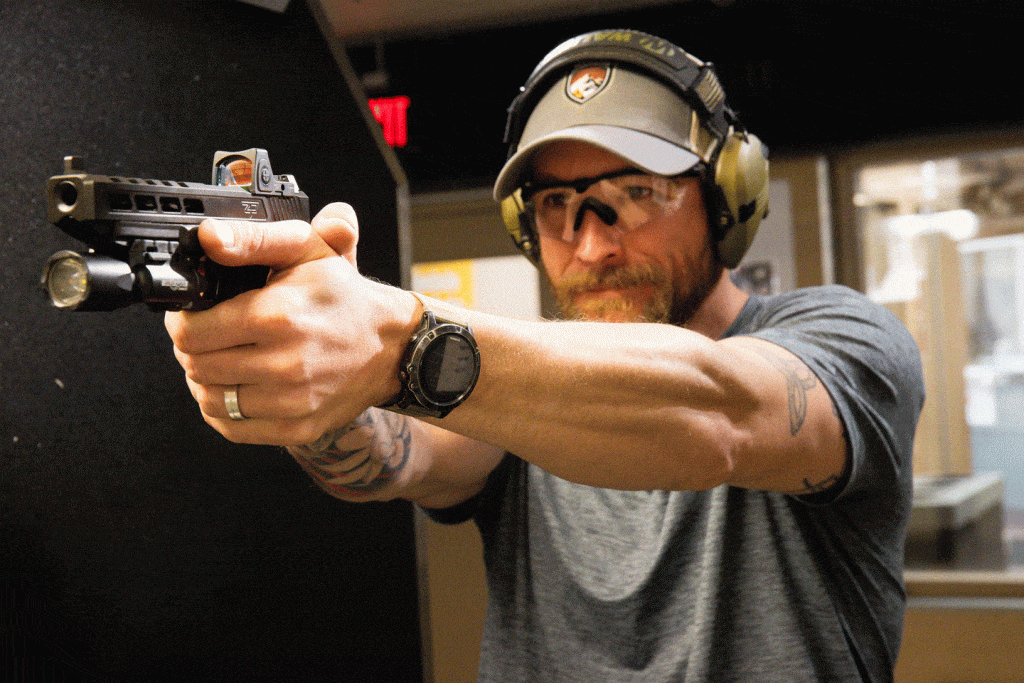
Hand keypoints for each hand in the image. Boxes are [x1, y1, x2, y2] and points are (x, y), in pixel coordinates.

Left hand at [164, 203, 417, 444]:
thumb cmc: (344, 297)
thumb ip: (251, 239)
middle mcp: (285, 364)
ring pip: (209, 400)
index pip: (191, 332)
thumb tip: (209, 238)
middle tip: (206, 335)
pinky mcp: (298, 428)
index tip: (192, 314)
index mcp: (279, 316)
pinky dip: (223, 410)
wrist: (392, 346)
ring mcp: (292, 402)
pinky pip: (233, 427)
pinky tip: (236, 387)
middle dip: (191, 349)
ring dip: (204, 379)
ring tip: (220, 360)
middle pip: (196, 366)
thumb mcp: (305, 250)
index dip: (182, 321)